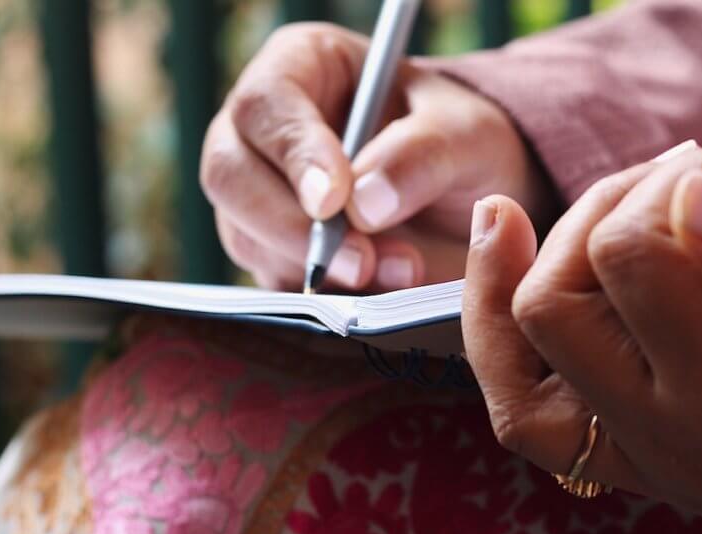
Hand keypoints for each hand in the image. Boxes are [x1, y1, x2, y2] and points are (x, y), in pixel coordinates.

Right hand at [200, 23, 553, 291]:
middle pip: (230, 175)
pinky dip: (323, 297)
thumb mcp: (466, 134)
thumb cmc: (461, 142)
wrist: (471, 198)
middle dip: (292, 228)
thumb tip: (364, 204)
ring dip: (317, 269)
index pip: (266, 105)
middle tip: (360, 262)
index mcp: (301, 68)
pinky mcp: (274, 252)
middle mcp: (263, 130)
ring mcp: (260, 194)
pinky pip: (273, 281)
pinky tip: (378, 294)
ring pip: (245, 236)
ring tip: (399, 272)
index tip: (334, 202)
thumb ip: (422, 155)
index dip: (293, 154)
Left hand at [462, 143, 701, 526]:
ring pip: (519, 362)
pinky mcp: (632, 457)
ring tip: (591, 205)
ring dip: (540, 262)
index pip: (633, 260)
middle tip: (688, 179)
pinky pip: (528, 412)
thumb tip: (693, 200)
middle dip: (608, 213)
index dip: (668, 189)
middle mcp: (673, 442)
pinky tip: (511, 252)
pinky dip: (504, 333)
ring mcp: (644, 459)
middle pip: (558, 303)